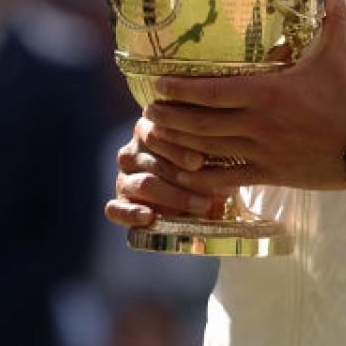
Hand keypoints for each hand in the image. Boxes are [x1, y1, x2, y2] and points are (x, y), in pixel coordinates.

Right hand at [105, 117, 220, 229]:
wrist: (195, 191)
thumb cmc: (208, 164)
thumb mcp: (213, 154)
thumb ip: (215, 149)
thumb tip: (231, 162)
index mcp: (149, 129)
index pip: (156, 134)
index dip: (177, 148)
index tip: (200, 162)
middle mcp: (132, 151)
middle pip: (153, 162)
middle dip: (183, 177)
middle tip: (209, 189)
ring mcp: (124, 177)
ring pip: (142, 185)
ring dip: (174, 196)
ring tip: (202, 204)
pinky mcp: (119, 202)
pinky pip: (115, 209)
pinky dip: (131, 213)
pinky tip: (150, 217)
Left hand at [135, 0, 345, 194]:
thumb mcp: (341, 54)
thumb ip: (334, 17)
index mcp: (269, 92)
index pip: (212, 91)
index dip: (180, 89)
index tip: (157, 85)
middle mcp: (258, 122)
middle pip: (200, 121)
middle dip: (170, 117)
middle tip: (146, 113)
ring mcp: (261, 151)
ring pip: (208, 149)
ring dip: (178, 143)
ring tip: (155, 137)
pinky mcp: (269, 173)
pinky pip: (227, 177)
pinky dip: (202, 176)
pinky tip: (184, 172)